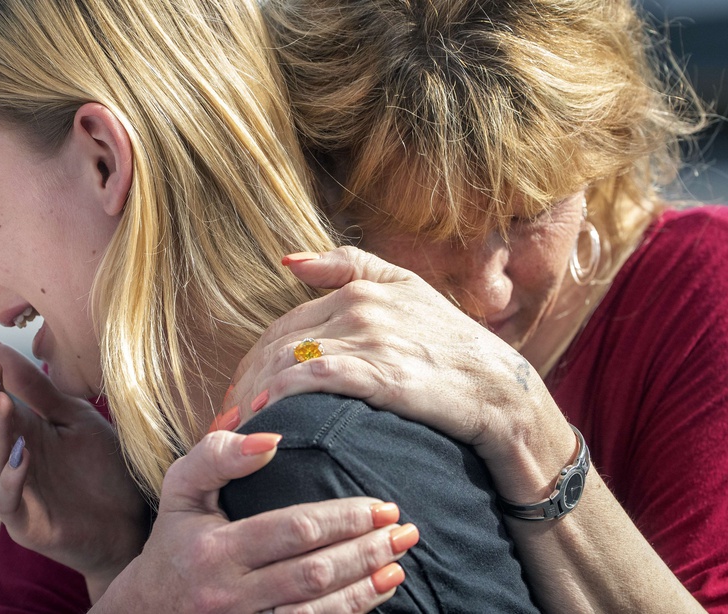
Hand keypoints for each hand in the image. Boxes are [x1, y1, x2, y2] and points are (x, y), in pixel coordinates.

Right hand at [0, 339, 148, 597]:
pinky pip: (7, 497)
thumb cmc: (101, 469)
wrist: (129, 521)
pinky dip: (12, 476)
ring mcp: (14, 490)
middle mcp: (9, 459)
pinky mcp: (24, 521)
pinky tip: (23, 453)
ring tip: (1, 401)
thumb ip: (41, 390)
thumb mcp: (76, 419)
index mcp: (22, 430)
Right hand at [96, 430, 411, 612]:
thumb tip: (270, 436)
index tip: (381, 505)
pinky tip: (377, 593)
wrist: (147, 608)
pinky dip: (348, 613)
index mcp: (214, 550)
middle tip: (404, 531)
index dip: (343, 519)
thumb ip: (217, 454)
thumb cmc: (174, 539)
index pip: (292, 531)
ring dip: (365, 588)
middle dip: (365, 551)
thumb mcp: (181, 488)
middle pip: (313, 573)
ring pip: (317, 612)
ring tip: (398, 563)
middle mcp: (229, 595)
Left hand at [222, 246, 573, 499]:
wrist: (500, 390)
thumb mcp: (408, 289)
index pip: (284, 326)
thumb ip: (349, 267)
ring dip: (254, 394)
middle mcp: (360, 307)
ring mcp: (371, 339)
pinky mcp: (383, 373)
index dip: (253, 361)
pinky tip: (267, 413)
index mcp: (359, 289)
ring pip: (289, 361)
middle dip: (245, 383)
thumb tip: (287, 260)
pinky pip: (316, 379)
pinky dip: (285, 394)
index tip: (238, 394)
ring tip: (238, 427)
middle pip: (278, 344)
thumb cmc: (452, 346)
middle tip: (227, 418)